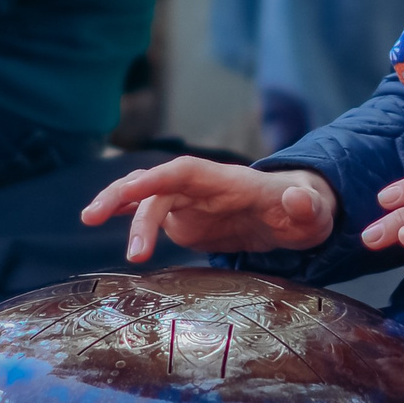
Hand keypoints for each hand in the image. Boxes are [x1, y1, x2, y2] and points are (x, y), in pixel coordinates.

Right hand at [82, 157, 338, 261]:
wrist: (298, 216)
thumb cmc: (304, 210)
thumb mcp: (313, 212)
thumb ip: (306, 206)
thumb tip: (296, 200)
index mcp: (226, 181)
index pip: (184, 172)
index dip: (155, 179)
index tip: (130, 190)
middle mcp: (200, 188)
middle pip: (154, 184)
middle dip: (121, 195)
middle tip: (90, 217)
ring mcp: (189, 204)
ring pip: (145, 200)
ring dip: (120, 210)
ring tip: (99, 230)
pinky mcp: (183, 221)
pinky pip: (149, 218)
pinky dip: (127, 221)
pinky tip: (104, 228)